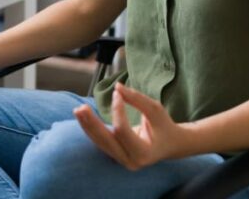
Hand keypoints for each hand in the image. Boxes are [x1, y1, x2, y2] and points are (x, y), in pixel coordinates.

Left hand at [73, 83, 190, 170]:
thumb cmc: (164, 126)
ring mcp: (122, 161)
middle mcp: (131, 162)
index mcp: (144, 153)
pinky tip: (83, 117)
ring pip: (100, 143)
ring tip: (78, 110)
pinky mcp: (115, 156)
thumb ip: (137, 99)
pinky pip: (100, 142)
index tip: (117, 93)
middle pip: (106, 141)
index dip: (117, 111)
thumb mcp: (155, 110)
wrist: (170, 145)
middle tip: (81, 107)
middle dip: (92, 124)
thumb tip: (117, 87)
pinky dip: (91, 129)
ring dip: (87, 126)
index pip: (122, 131)